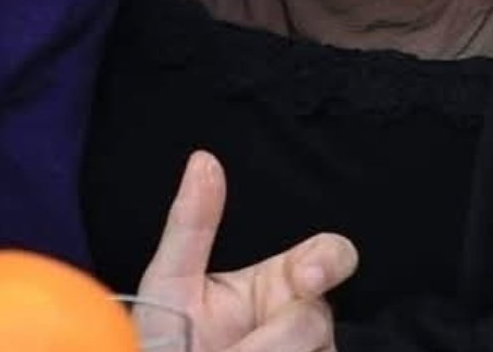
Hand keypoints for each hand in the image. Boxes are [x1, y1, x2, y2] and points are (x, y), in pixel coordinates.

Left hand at [138, 152, 357, 350]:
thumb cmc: (163, 334)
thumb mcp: (170, 278)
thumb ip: (191, 223)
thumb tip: (204, 159)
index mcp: (276, 286)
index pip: (327, 258)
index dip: (330, 260)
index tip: (307, 276)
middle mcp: (299, 324)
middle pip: (318, 317)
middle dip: (284, 334)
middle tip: (250, 347)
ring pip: (312, 351)